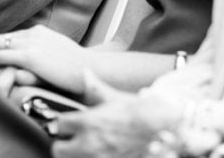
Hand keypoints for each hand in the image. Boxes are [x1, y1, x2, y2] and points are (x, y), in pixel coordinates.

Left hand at [0, 25, 90, 95]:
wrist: (91, 69)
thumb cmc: (79, 69)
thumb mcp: (59, 55)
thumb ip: (44, 55)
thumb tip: (33, 63)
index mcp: (40, 32)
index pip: (12, 36)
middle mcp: (33, 34)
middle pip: (1, 38)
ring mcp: (31, 44)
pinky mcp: (29, 56)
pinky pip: (1, 57)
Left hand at [52, 73, 181, 157]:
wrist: (165, 128)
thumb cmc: (141, 111)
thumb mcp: (116, 97)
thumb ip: (95, 87)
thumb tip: (85, 73)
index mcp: (88, 122)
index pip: (59, 125)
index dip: (62, 123)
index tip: (66, 123)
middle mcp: (90, 143)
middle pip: (58, 149)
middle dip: (63, 144)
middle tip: (70, 140)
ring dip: (75, 153)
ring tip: (84, 148)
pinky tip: (100, 152)